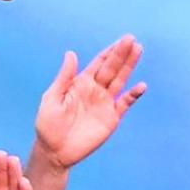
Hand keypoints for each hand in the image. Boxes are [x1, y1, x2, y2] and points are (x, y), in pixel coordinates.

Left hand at [33, 34, 146, 168]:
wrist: (54, 150)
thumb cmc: (48, 123)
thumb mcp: (52, 97)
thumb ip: (64, 77)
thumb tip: (71, 53)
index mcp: (80, 83)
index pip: (98, 63)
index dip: (109, 51)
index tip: (121, 40)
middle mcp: (95, 90)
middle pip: (111, 68)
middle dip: (122, 54)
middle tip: (132, 40)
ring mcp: (104, 103)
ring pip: (120, 81)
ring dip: (129, 67)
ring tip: (138, 51)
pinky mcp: (111, 119)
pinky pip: (124, 104)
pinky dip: (133, 95)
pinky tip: (141, 86)